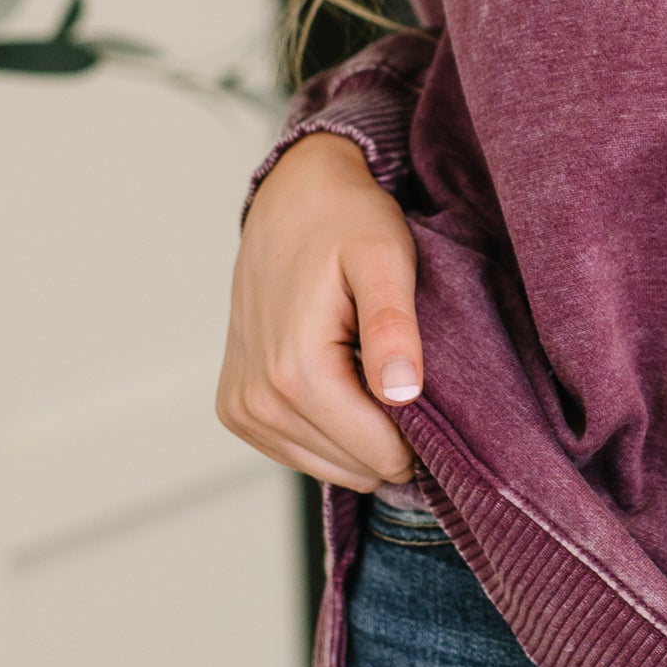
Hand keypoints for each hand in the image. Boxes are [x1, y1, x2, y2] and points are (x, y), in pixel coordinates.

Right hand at [217, 133, 423, 492]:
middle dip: (389, 433)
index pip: (379, 455)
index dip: (420, 435)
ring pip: (329, 466)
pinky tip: (342, 378)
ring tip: (367, 366)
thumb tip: (401, 393)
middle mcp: (257, 401)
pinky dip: (331, 430)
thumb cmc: (346, 222)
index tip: (430, 388)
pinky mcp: (237, 410)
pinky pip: (301, 451)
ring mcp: (241, 410)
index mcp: (295, 372)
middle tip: (399, 368)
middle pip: (355, 468)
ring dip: (359, 432)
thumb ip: (392, 328)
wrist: (293, 199)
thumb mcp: (385, 259)